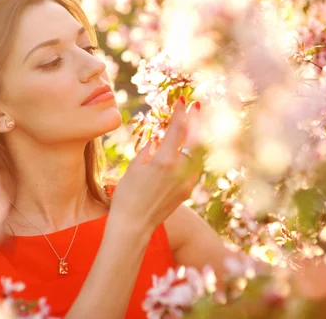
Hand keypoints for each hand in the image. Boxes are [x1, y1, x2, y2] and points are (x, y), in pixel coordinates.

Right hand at [110, 97, 203, 231]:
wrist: (134, 225)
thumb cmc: (127, 194)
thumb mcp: (135, 166)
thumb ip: (150, 149)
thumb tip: (159, 139)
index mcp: (165, 160)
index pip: (177, 129)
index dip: (180, 112)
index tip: (183, 99)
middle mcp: (180, 170)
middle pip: (195, 139)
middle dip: (197, 120)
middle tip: (198, 105)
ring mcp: (186, 181)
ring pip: (197, 153)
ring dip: (196, 137)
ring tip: (194, 124)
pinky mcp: (187, 191)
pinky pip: (194, 167)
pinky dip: (193, 154)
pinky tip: (187, 149)